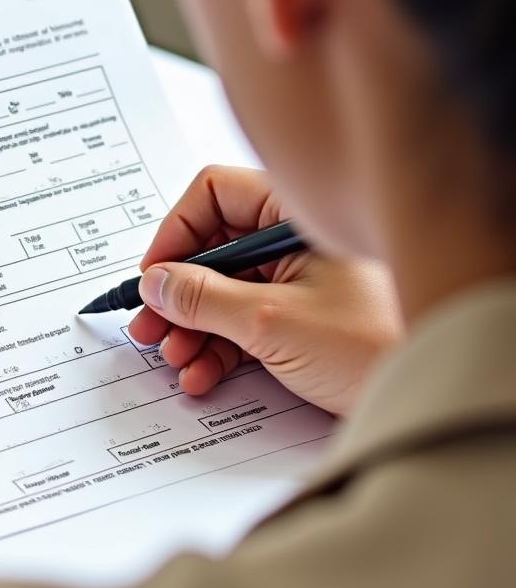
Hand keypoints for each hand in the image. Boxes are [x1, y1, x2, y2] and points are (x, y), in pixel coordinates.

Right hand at [128, 166, 401, 414]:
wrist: (435, 393)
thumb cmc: (378, 343)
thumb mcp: (272, 320)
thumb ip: (205, 298)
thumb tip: (157, 283)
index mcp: (295, 214)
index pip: (214, 194)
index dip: (176, 233)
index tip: (156, 276)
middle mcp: (294, 239)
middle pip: (213, 248)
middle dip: (178, 293)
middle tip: (153, 326)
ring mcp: (299, 279)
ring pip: (224, 290)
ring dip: (193, 327)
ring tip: (177, 359)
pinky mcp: (304, 317)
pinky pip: (245, 321)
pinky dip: (220, 348)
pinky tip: (204, 375)